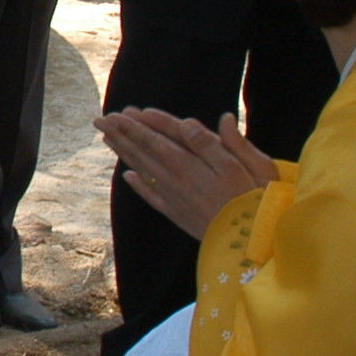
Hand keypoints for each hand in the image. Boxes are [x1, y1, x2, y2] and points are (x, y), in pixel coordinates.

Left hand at [95, 108, 278, 240]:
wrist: (250, 244)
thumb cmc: (253, 200)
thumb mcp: (244, 166)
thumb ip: (215, 143)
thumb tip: (189, 122)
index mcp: (192, 163)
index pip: (161, 137)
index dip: (143, 123)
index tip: (125, 111)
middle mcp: (178, 178)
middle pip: (145, 151)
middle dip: (123, 133)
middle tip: (101, 120)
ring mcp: (174, 197)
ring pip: (143, 168)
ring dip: (124, 152)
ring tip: (107, 138)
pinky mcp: (177, 213)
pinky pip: (151, 195)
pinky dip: (138, 184)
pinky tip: (128, 175)